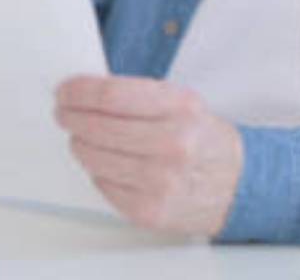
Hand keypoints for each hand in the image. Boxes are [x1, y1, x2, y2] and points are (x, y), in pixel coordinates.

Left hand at [56, 75, 242, 235]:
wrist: (236, 183)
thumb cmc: (201, 137)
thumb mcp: (182, 102)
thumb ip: (139, 96)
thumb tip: (86, 92)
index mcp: (180, 107)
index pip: (112, 96)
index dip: (80, 91)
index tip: (64, 90)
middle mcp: (172, 144)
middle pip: (97, 127)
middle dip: (71, 116)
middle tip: (63, 112)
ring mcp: (160, 181)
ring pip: (94, 158)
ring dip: (79, 144)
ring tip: (81, 136)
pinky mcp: (149, 210)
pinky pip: (103, 185)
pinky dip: (98, 171)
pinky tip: (106, 162)